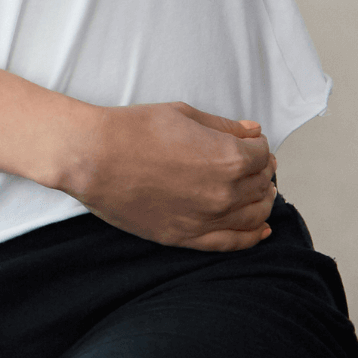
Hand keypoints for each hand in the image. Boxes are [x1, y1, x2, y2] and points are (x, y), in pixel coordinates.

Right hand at [61, 101, 278, 252]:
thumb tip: (253, 132)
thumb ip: (224, 126)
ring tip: (259, 190)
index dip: (257, 144)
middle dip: (262, 171)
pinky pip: (234, 243)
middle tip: (254, 162)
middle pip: (262, 184)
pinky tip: (261, 229)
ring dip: (262, 201)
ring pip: (255, 215)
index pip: (262, 154)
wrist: (95, 158)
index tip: (250, 141)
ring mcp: (208, 219)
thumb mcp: (183, 114)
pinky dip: (253, 236)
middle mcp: (225, 192)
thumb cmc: (134, 130)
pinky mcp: (189, 238)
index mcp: (227, 156)